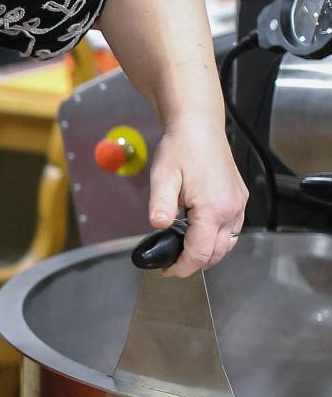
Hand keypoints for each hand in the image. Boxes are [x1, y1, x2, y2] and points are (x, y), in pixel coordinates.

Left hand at [148, 116, 248, 277]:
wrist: (199, 126)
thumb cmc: (181, 148)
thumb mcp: (163, 176)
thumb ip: (161, 204)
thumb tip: (157, 226)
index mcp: (213, 207)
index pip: (200, 252)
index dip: (183, 267)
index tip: (167, 270)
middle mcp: (231, 209)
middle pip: (216, 253)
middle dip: (194, 263)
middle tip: (171, 263)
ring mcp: (238, 205)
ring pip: (227, 245)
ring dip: (207, 253)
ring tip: (183, 250)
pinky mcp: (239, 199)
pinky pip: (232, 230)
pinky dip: (216, 239)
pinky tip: (199, 234)